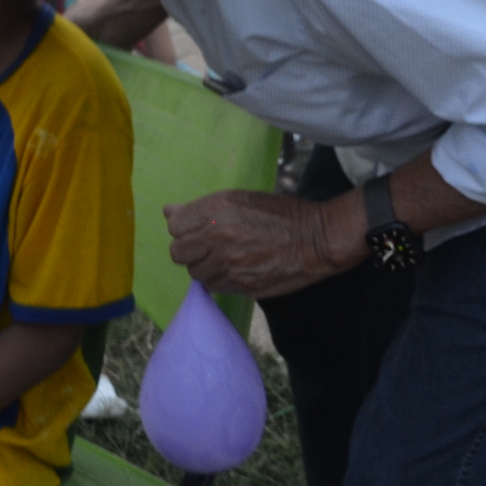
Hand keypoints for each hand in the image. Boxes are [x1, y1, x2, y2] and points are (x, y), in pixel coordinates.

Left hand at [166, 189, 353, 299]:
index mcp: (217, 208)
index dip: (185, 228)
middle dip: (190, 250)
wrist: (316, 238)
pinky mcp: (240, 284)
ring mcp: (228, 262)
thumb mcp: (241, 199)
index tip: (198, 229)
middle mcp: (218, 235)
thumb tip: (169, 211)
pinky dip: (221, 280)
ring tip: (226, 258)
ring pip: (195, 273)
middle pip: (178, 253)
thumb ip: (203, 208)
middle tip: (208, 247)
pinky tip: (237, 269)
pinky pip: (214, 286)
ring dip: (206, 267)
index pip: (175, 225)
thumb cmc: (281, 214)